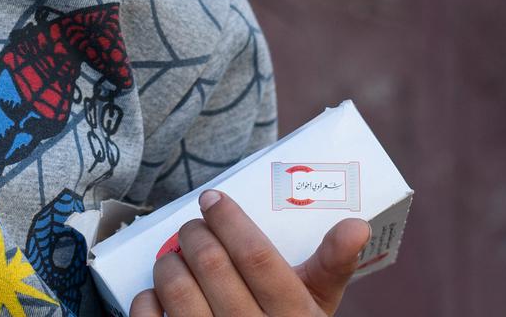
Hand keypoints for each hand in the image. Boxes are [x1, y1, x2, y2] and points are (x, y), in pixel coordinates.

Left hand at [130, 190, 368, 315]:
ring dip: (169, 262)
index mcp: (293, 315)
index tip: (213, 199)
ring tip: (176, 256)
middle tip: (194, 226)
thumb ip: (333, 264)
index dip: (229, 220)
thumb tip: (357, 224)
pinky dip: (148, 299)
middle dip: (195, 234)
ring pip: (177, 289)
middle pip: (211, 265)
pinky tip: (158, 294)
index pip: (256, 256)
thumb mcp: (318, 304)